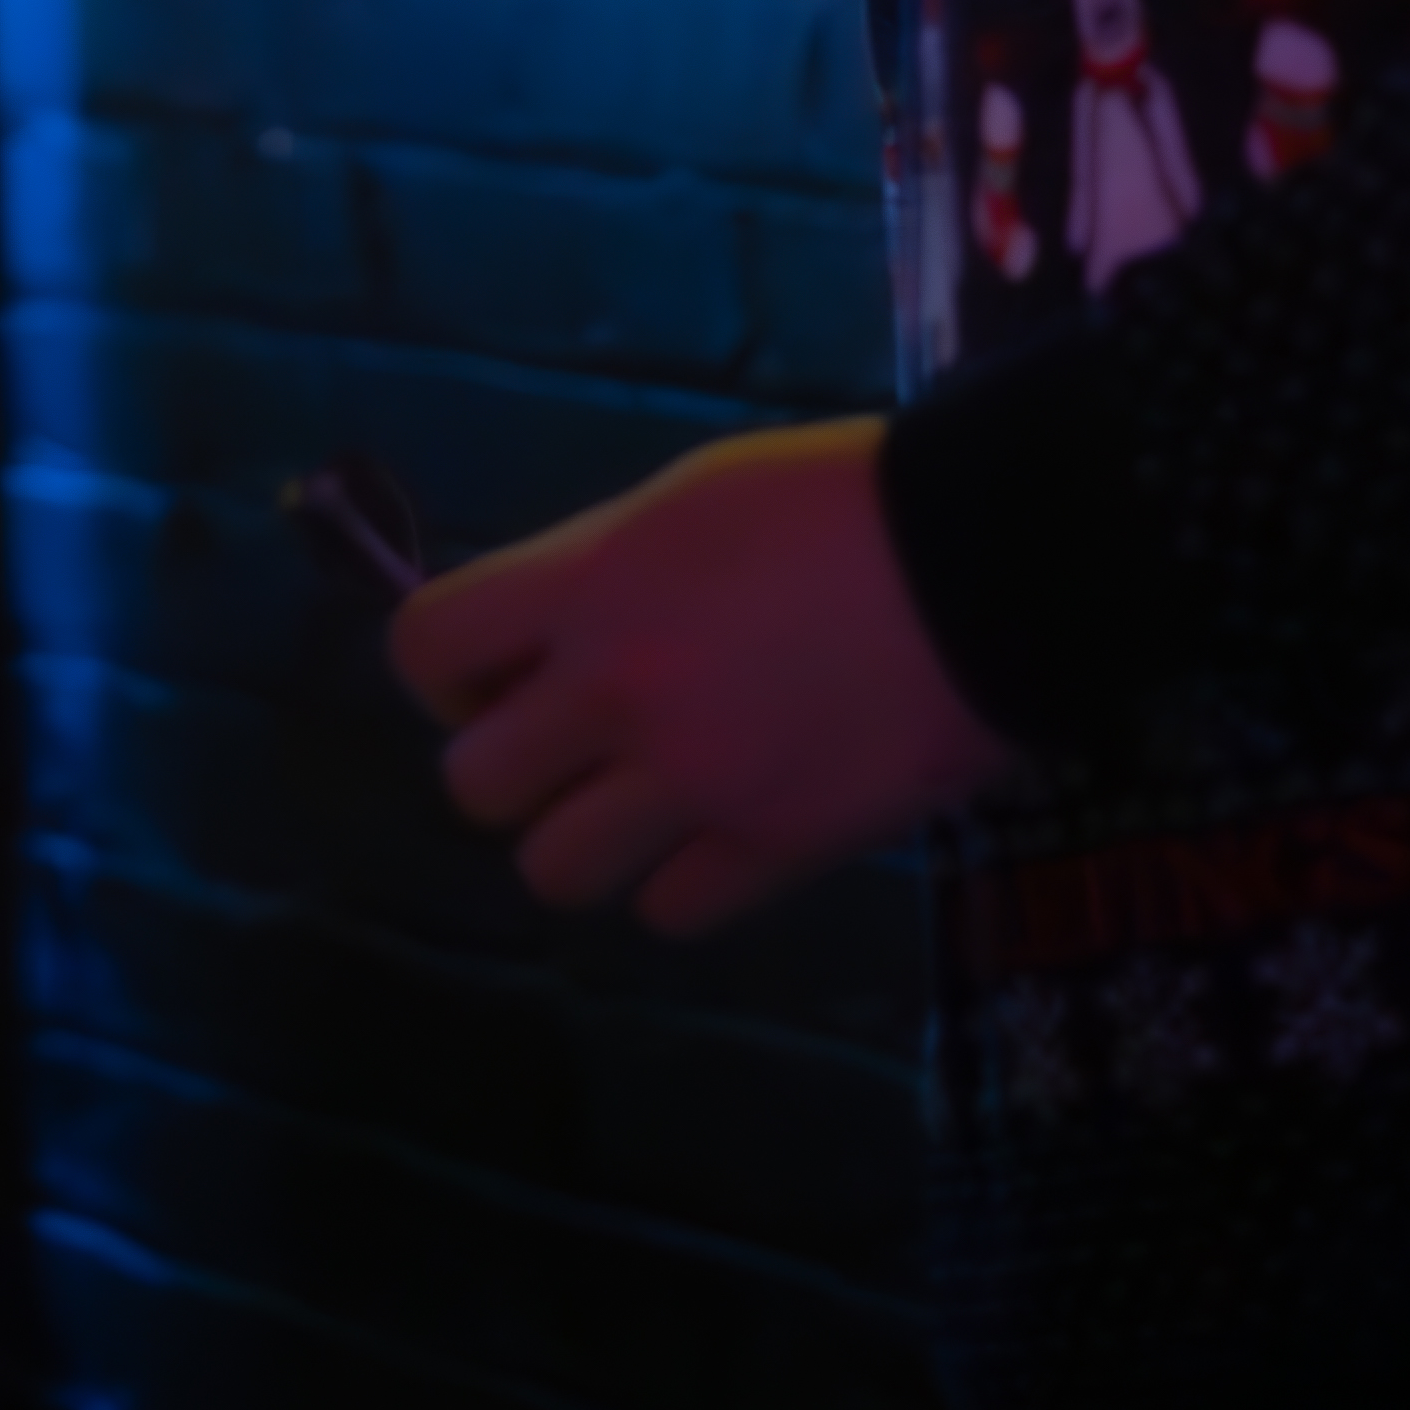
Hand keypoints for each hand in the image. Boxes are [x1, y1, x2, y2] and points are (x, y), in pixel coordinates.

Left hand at [388, 418, 1015, 939]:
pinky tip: (723, 832)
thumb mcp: (691, 497)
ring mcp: (693, 784)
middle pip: (474, 786)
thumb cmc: (840, 499)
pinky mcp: (773, 850)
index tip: (498, 675)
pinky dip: (682, 883)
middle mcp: (618, 692)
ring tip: (644, 801)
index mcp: (591, 584)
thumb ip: (604, 574)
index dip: (445, 674)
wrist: (984, 563)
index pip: (426, 646)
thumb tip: (554, 641)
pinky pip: (669, 911)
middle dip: (513, 767)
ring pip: (555, 871)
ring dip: (586, 840)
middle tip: (574, 746)